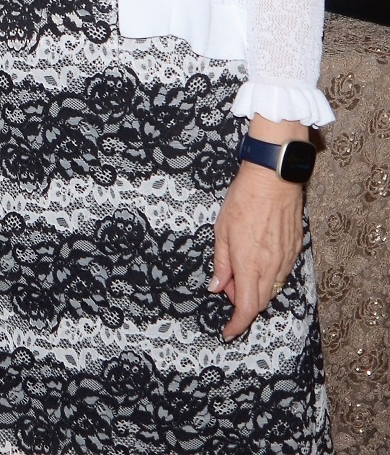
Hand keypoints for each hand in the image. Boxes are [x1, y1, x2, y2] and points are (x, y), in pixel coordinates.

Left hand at [211, 162, 302, 340]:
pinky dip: (267, 275)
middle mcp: (270, 268)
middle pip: (259, 302)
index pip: (246, 308)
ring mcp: (285, 260)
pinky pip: (281, 274)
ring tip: (239, 266)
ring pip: (271, 289)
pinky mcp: (294, 251)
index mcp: (249, 265)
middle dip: (241, 302)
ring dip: (254, 288)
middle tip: (226, 283)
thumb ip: (220, 262)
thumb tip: (217, 287)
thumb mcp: (221, 230)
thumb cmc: (244, 200)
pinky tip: (256, 257)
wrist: (273, 180)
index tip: (228, 332)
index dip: (237, 325)